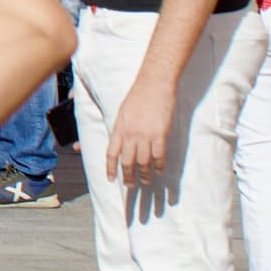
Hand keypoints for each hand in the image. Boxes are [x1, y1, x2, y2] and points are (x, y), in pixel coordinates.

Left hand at [102, 66, 183, 185]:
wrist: (154, 83)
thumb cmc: (138, 95)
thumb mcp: (123, 112)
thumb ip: (121, 127)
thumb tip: (119, 141)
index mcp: (119, 128)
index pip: (111, 154)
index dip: (110, 168)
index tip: (111, 179)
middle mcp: (130, 134)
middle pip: (127, 162)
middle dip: (128, 177)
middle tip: (130, 187)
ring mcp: (145, 135)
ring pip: (143, 162)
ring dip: (144, 174)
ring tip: (146, 181)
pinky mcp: (160, 133)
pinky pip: (159, 155)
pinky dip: (159, 165)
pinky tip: (159, 170)